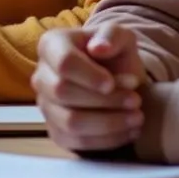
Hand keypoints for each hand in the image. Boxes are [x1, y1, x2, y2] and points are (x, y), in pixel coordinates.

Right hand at [32, 24, 145, 151]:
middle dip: (104, 100)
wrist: (119, 82)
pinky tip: (128, 131)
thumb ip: (111, 34)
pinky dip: (107, 140)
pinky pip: (76, 143)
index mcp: (51, 45)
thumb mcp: (121, 37)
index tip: (112, 83)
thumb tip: (98, 48)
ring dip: (108, 123)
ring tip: (136, 117)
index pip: (63, 63)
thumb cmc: (114, 56)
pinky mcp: (56, 132)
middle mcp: (41, 76)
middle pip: (63, 93)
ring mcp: (46, 106)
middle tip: (135, 100)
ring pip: (70, 122)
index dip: (89, 75)